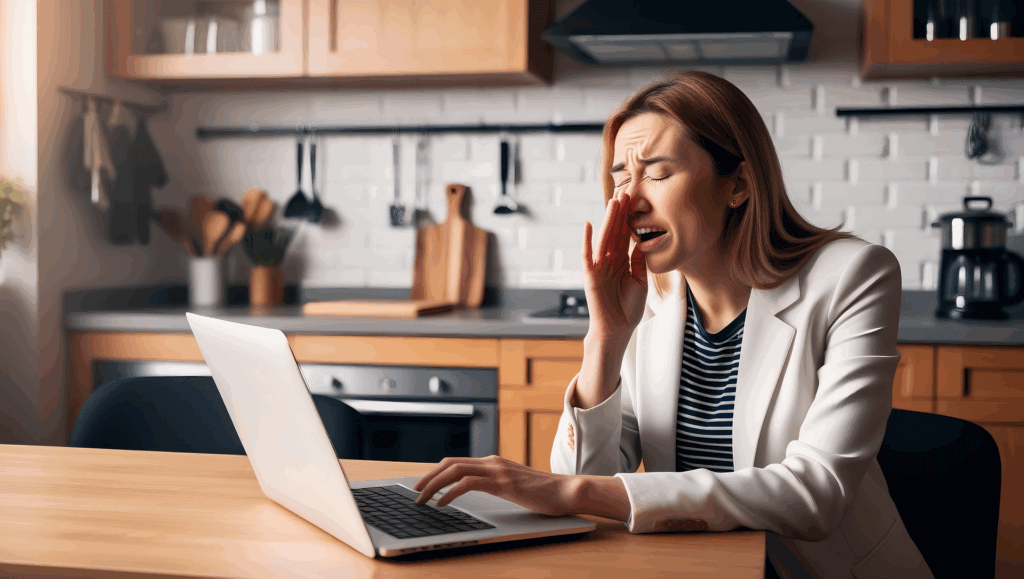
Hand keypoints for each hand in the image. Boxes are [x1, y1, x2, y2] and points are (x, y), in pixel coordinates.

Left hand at [413, 456, 576, 515]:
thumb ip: (497, 484)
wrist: (566, 491)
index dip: (435, 472)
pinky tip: (442, 504)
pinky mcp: (503, 483)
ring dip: (433, 485)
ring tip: (421, 500)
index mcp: (493, 462)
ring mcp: (498, 471)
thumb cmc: (544, 493)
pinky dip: (450, 493)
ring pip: (455, 471)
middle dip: (428, 477)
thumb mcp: (515, 486)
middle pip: (450, 463)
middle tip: (414, 492)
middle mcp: (493, 462)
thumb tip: (479, 492)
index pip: (456, 462)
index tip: (422, 485)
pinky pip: (469, 483)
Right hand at [583, 192, 647, 344]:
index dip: (629, 219)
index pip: (625, 236)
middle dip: (620, 214)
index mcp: (622, 262)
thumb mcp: (640, 282)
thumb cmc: (629, 309)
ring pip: (604, 239)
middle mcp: (609, 261)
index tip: (635, 202)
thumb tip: (641, 243)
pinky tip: (589, 225)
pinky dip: (587, 241)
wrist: (618, 329)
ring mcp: (599, 267)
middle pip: (615, 232)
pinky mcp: (590, 276)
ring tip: (613, 202)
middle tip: (625, 193)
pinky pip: (587, 255)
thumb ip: (639, 262)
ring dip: (608, 220)